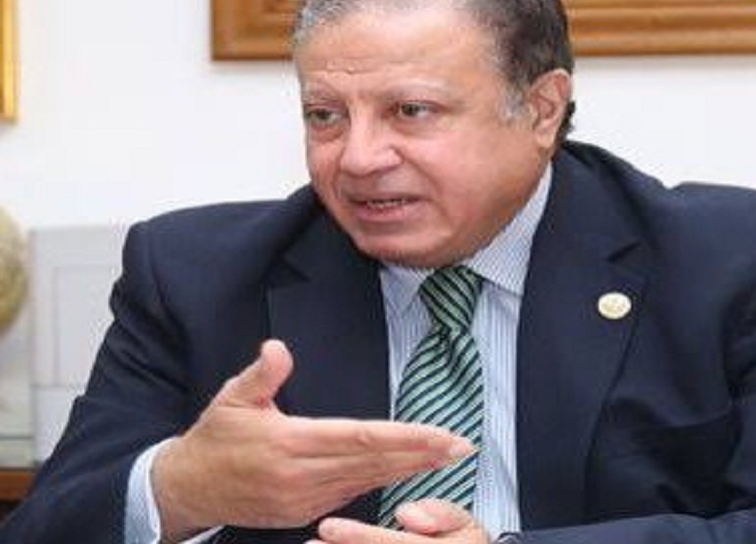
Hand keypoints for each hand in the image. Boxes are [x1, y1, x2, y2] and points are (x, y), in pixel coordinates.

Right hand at [152, 339, 473, 541]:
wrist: (188, 490)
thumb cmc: (214, 438)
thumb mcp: (231, 399)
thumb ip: (260, 375)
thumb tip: (278, 348)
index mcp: (289, 442)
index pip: (361, 437)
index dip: (406, 437)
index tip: (442, 435)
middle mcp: (301, 475)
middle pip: (374, 462)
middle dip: (422, 455)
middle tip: (462, 448)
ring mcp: (304, 499)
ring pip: (368, 481)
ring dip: (408, 470)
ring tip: (444, 459)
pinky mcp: (303, 512)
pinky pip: (350, 494)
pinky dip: (381, 482)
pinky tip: (405, 472)